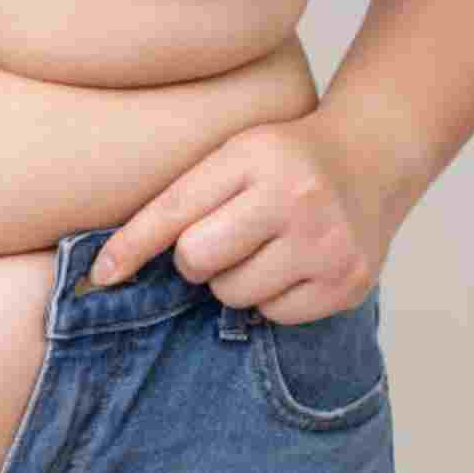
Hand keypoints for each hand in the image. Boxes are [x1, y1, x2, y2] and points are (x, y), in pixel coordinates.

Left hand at [90, 113, 413, 324]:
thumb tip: (112, 269)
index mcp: (254, 156)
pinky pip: (275, 315)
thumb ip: (184, 200)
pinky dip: (273, 298)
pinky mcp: (347, 283)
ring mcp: (326, 243)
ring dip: (235, 280)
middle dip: (196, 259)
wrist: (373, 159)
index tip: (100, 276)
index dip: (130, 246)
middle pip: (198, 260)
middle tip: (223, 238)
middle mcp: (295, 198)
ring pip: (233, 294)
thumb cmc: (284, 163)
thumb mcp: (234, 156)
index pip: (174, 211)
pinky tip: (293, 266)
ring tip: (264, 248)